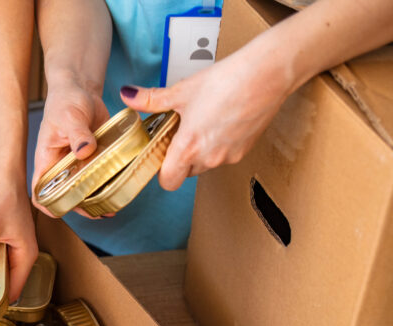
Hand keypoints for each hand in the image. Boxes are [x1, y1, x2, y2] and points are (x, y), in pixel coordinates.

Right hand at [31, 73, 110, 218]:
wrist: (82, 89)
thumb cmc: (66, 100)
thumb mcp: (69, 116)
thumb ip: (77, 134)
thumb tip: (84, 150)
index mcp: (47, 160)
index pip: (40, 191)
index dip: (48, 204)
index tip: (63, 210)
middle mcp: (62, 166)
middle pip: (66, 195)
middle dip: (81, 206)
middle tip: (98, 211)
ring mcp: (79, 164)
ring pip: (85, 189)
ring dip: (98, 198)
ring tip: (112, 205)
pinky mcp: (95, 157)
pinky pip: (101, 175)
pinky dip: (110, 182)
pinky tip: (121, 186)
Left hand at [120, 47, 292, 190]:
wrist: (268, 73)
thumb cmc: (226, 81)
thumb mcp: (182, 91)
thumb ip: (152, 100)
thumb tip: (128, 97)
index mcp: (190, 148)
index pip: (168, 181)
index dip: (161, 170)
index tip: (160, 152)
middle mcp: (210, 158)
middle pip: (185, 172)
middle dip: (180, 157)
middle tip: (179, 131)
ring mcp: (230, 156)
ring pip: (205, 164)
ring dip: (199, 150)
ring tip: (201, 122)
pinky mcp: (246, 150)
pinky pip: (224, 155)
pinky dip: (218, 144)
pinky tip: (220, 120)